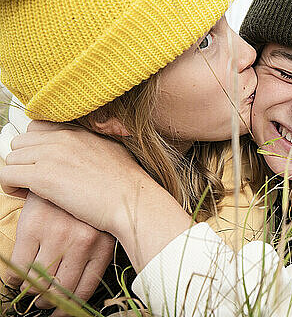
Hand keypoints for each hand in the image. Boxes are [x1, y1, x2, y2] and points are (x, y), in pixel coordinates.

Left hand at [0, 121, 192, 270]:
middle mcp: (63, 138)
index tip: (42, 163)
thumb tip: (86, 152)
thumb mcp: (113, 152)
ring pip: (12, 158)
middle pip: (21, 142)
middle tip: (33, 179)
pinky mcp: (43, 176)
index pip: (38, 127)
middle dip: (24, 161)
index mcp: (79, 132)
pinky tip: (25, 196)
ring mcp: (52, 155)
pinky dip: (10, 187)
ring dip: (17, 174)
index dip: (35, 147)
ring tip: (30, 190)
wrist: (132, 201)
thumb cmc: (127, 185)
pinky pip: (6, 175)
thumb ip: (93, 146)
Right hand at [6, 193, 114, 315]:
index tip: (61, 313)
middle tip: (43, 301)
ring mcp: (58, 235)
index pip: (83, 289)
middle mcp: (82, 243)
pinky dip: (14, 279)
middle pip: (60, 291)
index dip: (69, 307)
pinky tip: (17, 278)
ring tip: (30, 290)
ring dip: (31, 292)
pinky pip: (19, 267)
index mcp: (102, 246)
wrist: (74, 165)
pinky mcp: (34, 227)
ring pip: (38, 283)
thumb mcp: (100, 227)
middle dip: (48, 301)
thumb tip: (75, 291)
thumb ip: (94, 252)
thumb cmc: (89, 202)